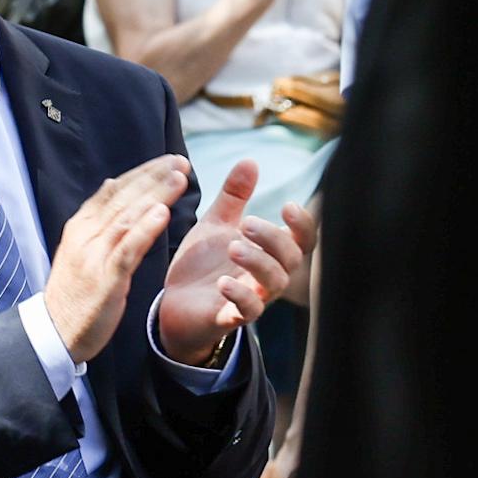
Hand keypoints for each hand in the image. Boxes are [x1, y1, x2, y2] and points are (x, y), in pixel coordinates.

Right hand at [43, 154, 188, 362]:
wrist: (54, 331)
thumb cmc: (73, 292)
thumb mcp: (81, 248)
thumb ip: (98, 218)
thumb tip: (112, 183)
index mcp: (81, 227)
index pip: (114, 191)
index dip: (143, 174)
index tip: (169, 161)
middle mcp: (86, 235)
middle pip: (124, 198)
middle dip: (154, 177)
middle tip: (181, 162)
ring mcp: (94, 256)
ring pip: (128, 218)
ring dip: (155, 195)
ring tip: (179, 179)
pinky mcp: (105, 279)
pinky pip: (127, 250)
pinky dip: (144, 230)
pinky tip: (162, 214)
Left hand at [159, 165, 320, 363]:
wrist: (174, 303)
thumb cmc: (203, 265)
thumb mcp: (216, 224)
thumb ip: (234, 196)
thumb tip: (251, 160)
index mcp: (268, 253)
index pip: (302, 240)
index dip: (302, 224)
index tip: (288, 205)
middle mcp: (267, 277)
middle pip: (292, 259)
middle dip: (273, 239)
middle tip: (247, 222)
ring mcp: (252, 299)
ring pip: (274, 284)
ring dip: (258, 262)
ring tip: (233, 246)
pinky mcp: (230, 318)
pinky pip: (248, 312)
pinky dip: (240, 296)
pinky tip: (223, 282)